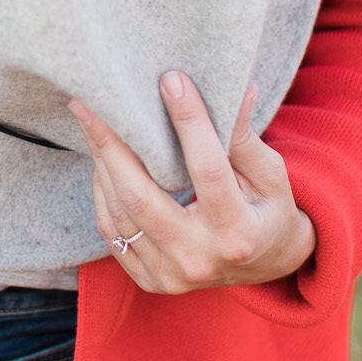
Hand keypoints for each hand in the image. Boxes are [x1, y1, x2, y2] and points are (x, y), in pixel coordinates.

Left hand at [69, 72, 316, 293]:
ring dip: (102, 164)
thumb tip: (236, 86)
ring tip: (92, 123)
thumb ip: (244, 136)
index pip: (207, 169)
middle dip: (112, 145)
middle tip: (91, 104)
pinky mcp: (151, 279)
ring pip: (120, 213)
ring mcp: (171, 275)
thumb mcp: (270, 174)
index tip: (171, 81)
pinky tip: (102, 162)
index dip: (189, 122)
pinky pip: (112, 233)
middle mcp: (200, 259)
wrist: (267, 264)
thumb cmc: (269, 209)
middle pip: (141, 196)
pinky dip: (103, 194)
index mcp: (238, 232)